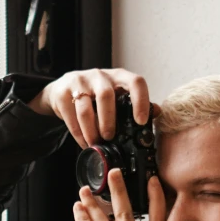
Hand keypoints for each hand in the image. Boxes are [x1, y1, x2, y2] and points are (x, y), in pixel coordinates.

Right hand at [27, 67, 159, 148]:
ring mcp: (79, 82)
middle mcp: (100, 76)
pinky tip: (83, 142)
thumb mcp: (117, 97)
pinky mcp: (63, 93)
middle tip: (109, 138)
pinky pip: (71, 116)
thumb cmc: (95, 97)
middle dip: (108, 120)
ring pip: (85, 108)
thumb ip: (134, 105)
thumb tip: (158, 112)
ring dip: (91, 130)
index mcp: (118, 77)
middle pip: (106, 96)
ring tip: (95, 144)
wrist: (62, 91)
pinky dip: (78, 134)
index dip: (141, 101)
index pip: (135, 82)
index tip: (141, 121)